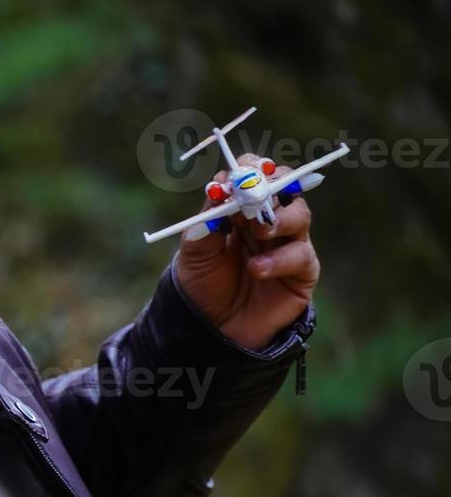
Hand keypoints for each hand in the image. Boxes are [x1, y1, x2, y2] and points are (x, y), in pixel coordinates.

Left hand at [171, 154, 318, 350]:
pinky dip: (278, 259)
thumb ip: (205, 222)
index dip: (250, 168)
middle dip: (270, 187)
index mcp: (242, 209)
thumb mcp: (195, 253)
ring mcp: (289, 243)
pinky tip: (256, 269)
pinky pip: (300, 254)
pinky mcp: (302, 270)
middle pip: (284, 186)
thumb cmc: (203, 286)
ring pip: (300, 214)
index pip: (255, 174)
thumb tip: (217, 191)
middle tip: (252, 196)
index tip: (236, 174)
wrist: (211, 328)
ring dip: (278, 219)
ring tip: (257, 232)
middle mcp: (269, 220)